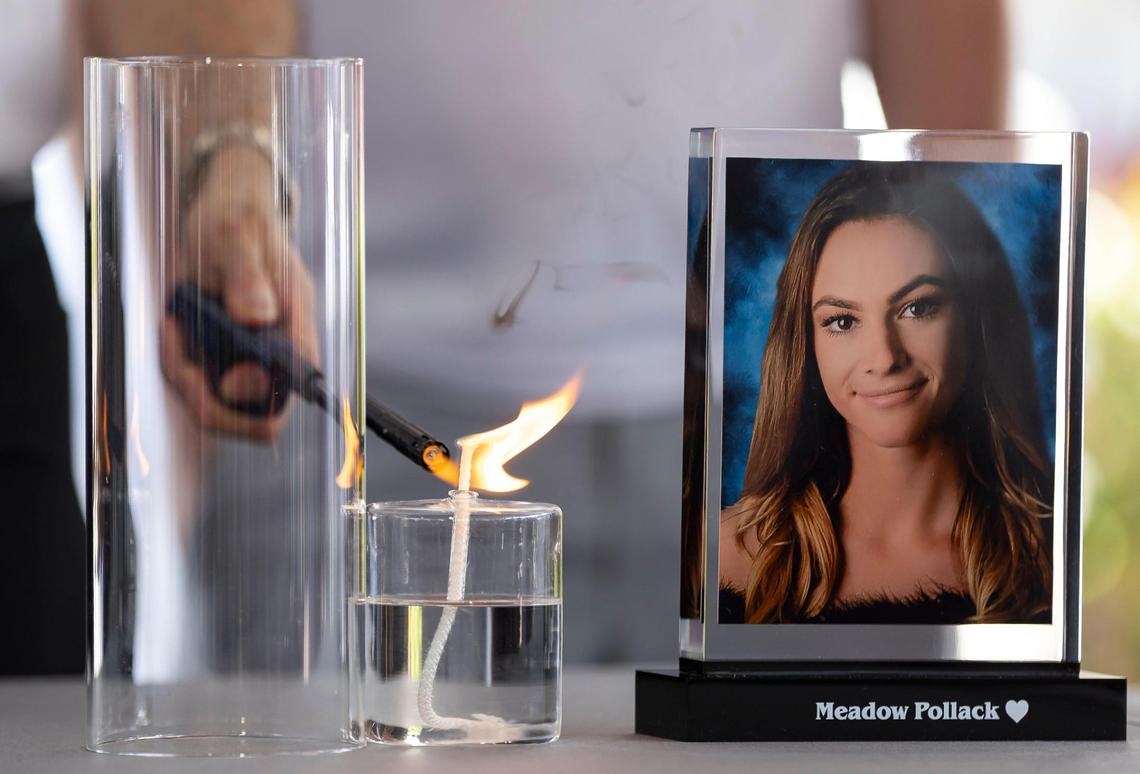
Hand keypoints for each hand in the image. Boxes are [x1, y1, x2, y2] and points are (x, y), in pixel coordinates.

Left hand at [160, 143, 317, 440]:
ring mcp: (256, 363)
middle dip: (205, 395)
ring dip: (186, 376)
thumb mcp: (236, 240)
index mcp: (297, 333)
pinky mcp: (231, 361)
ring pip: (223, 409)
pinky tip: (173, 327)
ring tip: (174, 326)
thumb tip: (257, 319)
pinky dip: (178, 364)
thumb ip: (248, 279)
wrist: (228, 211)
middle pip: (256, 420)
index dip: (245, 395)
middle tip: (177, 346)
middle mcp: (282, 357)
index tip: (207, 363)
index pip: (286, 394)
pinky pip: (203, 389)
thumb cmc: (237, 220)